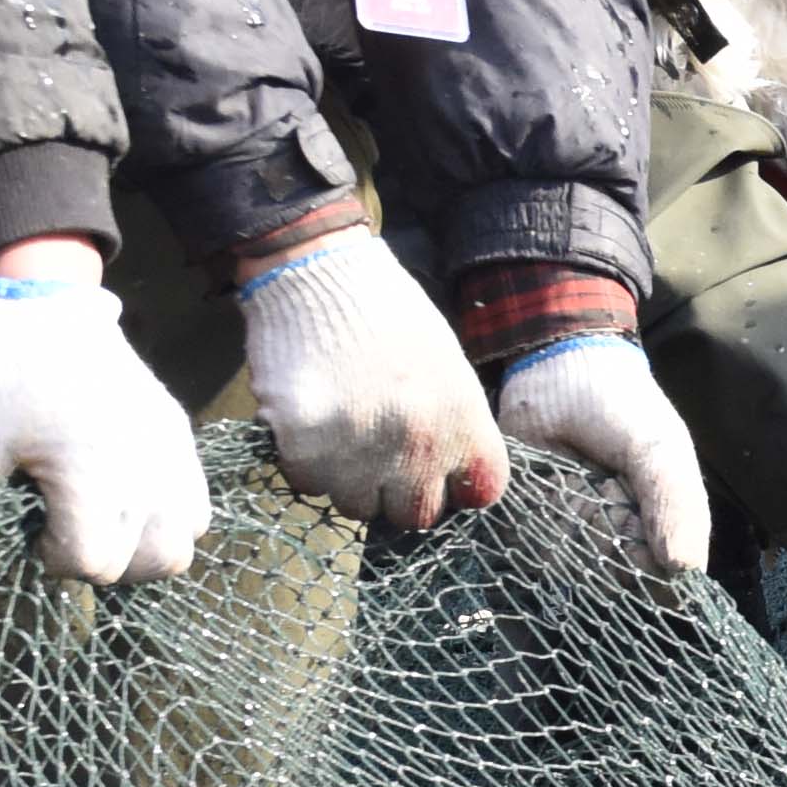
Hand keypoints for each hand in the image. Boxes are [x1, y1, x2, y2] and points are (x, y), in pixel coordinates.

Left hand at [0, 258, 213, 584]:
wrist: (40, 303)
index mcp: (92, 473)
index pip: (93, 563)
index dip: (56, 559)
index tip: (32, 528)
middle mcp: (146, 469)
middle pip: (147, 563)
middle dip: (102, 559)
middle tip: (65, 529)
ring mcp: (172, 450)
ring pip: (183, 541)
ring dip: (143, 547)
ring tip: (102, 523)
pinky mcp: (180, 433)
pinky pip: (196, 503)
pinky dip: (167, 517)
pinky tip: (125, 497)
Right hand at [234, 225, 503, 532]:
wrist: (319, 271)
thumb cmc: (385, 314)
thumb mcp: (446, 364)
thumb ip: (455, 425)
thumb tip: (454, 479)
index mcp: (462, 419)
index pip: (482, 492)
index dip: (456, 485)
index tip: (438, 472)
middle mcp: (418, 443)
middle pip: (416, 514)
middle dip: (396, 491)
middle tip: (377, 453)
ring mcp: (360, 451)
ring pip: (355, 506)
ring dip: (346, 478)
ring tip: (340, 427)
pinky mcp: (306, 447)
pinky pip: (306, 484)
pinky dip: (304, 461)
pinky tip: (310, 418)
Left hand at [490, 325, 715, 579]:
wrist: (557, 368)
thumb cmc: (623, 407)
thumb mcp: (661, 451)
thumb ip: (677, 506)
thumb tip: (684, 570)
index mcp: (662, 528)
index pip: (664, 586)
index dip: (650, 566)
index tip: (637, 521)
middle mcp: (619, 542)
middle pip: (615, 583)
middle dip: (608, 537)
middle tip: (606, 484)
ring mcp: (573, 537)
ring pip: (573, 568)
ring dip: (574, 525)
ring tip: (579, 476)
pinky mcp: (530, 525)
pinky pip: (532, 548)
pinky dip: (541, 518)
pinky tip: (551, 480)